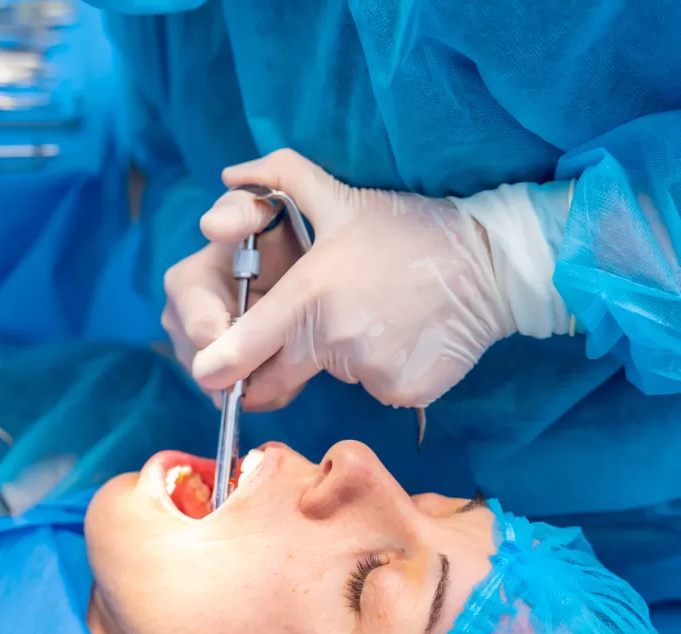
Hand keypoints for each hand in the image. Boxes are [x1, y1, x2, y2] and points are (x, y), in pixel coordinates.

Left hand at [170, 149, 519, 409]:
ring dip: (344, 355)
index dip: (219, 366)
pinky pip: (376, 389)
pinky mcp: (405, 392)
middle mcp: (335, 339)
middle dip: (284, 361)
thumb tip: (230, 172)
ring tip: (381, 314)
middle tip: (325, 320)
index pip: (243, 346)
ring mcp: (372, 370)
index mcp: (310, 294)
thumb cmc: (411, 228)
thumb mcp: (343, 196)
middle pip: (280, 375)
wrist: (495, 262)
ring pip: (335, 376)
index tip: (207, 373)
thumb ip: (279, 180)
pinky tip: (407, 335)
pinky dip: (383, 371)